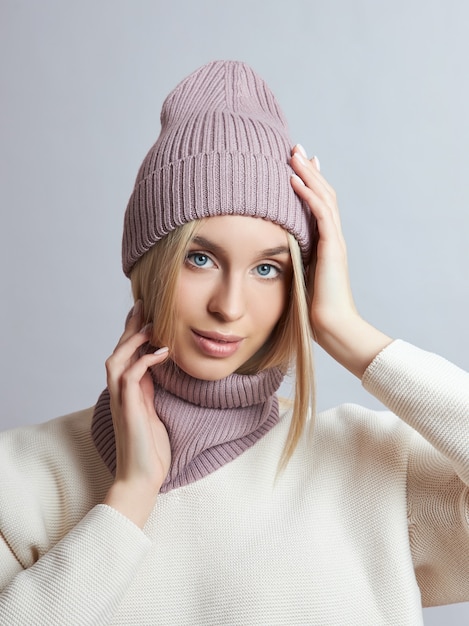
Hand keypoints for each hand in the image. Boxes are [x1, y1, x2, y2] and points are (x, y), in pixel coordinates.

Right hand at [103, 301, 170, 526]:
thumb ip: (150, 389)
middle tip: (143, 306)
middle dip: (129, 327)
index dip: (132, 333)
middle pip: (117, 351)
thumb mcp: (154, 411)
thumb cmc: (150, 449)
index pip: (125, 355)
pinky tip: (161, 352)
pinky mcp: (128, 409)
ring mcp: (121, 401)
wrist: (142, 477)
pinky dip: (144, 361)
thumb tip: (158, 367)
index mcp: (128, 392)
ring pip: (116, 359)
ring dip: (132, 340)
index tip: (144, 313)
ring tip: (151, 325)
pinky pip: (131, 376)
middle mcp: (120, 393)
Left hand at [290, 145, 391, 376]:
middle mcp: (333, 238)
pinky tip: (294, 178)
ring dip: (307, 173)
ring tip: (292, 153)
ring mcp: (334, 241)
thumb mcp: (299, 279)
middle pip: (323, 194)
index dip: (309, 184)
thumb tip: (272, 257)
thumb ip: (291, 263)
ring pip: (323, 197)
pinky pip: (320, 213)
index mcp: (325, 244)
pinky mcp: (332, 248)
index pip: (318, 206)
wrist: (332, 327)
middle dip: (308, 169)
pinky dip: (308, 193)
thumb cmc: (313, 311)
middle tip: (294, 148)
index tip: (294, 167)